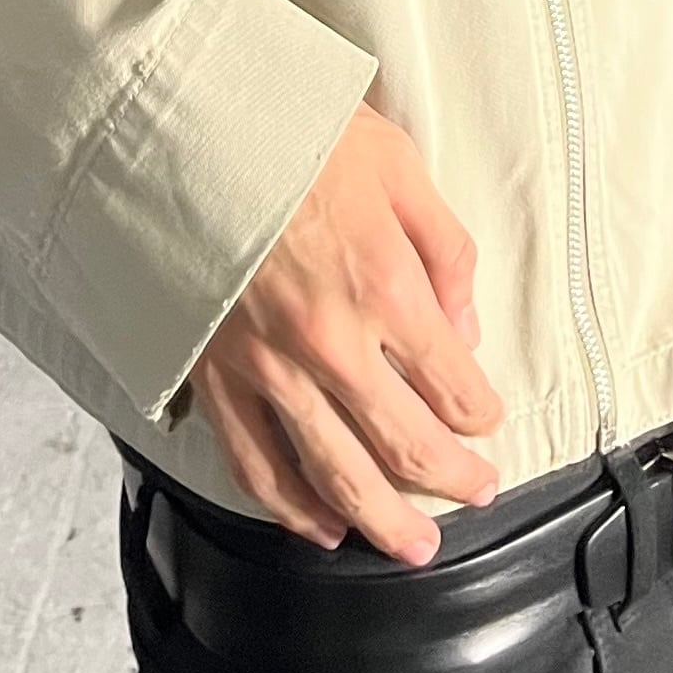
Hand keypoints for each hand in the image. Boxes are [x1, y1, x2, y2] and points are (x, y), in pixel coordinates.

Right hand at [188, 101, 503, 563]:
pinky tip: (320, 526)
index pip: (452, 382)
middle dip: (449, 480)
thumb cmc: (295, 133)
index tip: (486, 419)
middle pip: (404, 444)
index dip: (479, 412)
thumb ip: (444, 249)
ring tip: (414, 548)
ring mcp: (269, 369)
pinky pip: (256, 463)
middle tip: (476, 494)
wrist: (186, 124)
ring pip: (335, 473)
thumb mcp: (397, 164)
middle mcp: (332, 343)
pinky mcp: (216, 377)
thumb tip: (465, 327)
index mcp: (386, 287)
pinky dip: (291, 507)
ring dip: (382, 521)